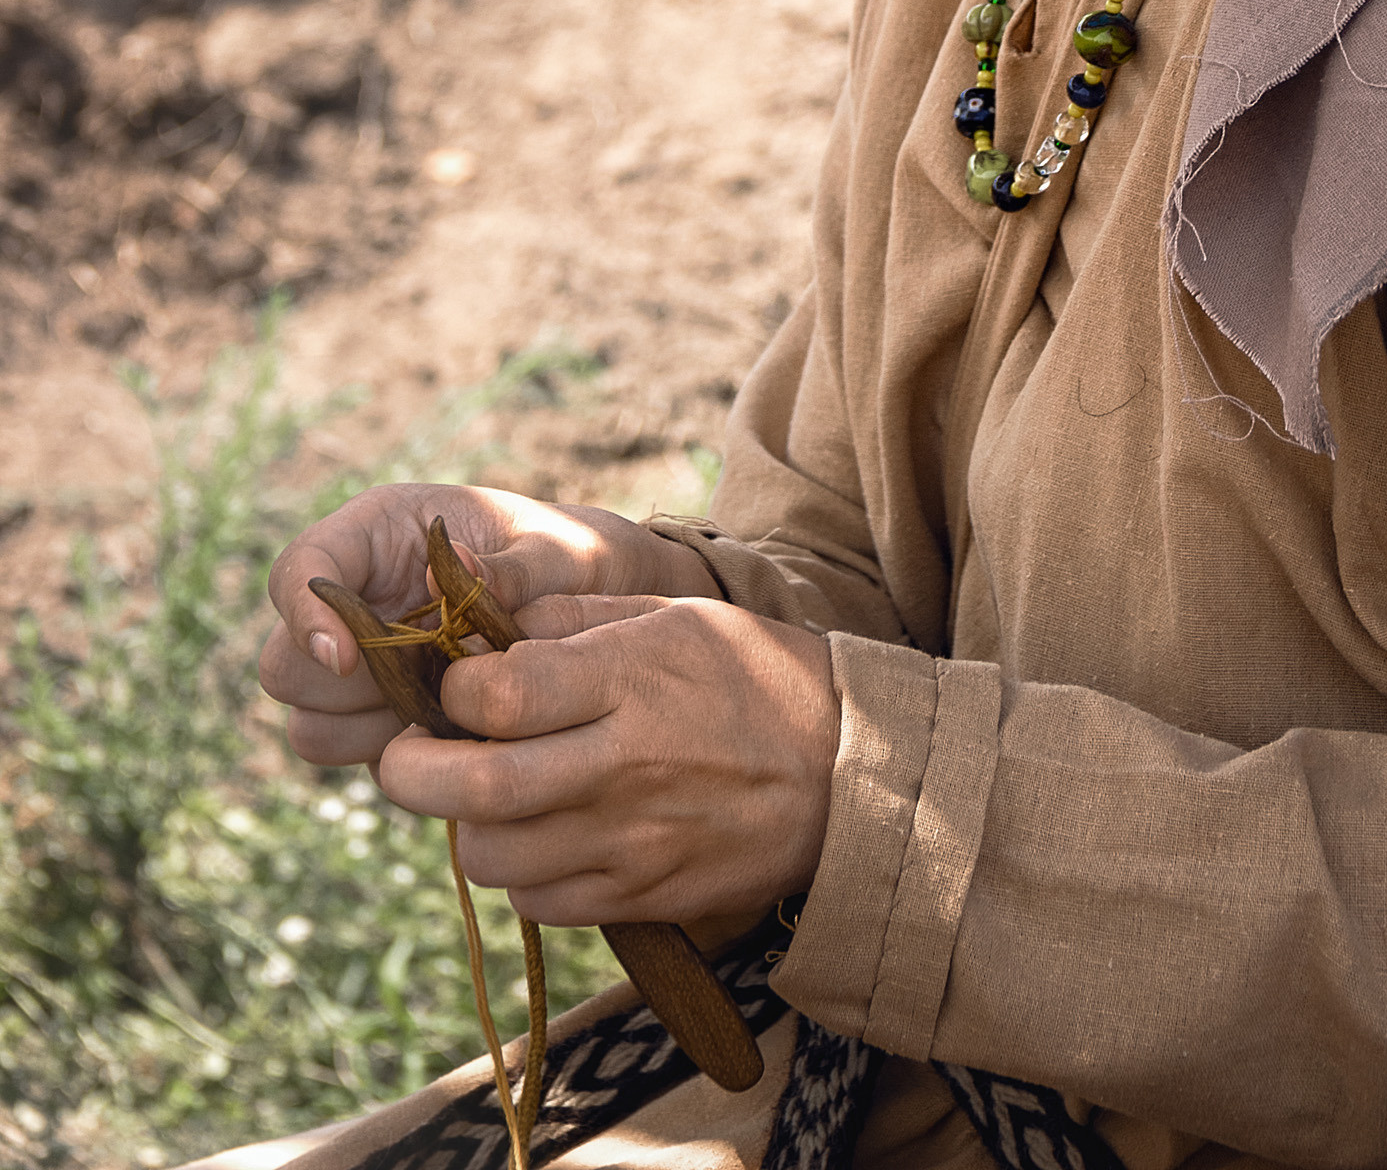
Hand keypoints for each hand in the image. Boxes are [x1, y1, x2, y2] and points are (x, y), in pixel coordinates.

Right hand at [260, 483, 720, 767]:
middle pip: (285, 663)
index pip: (300, 568)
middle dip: (347, 687)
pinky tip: (456, 733)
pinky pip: (350, 752)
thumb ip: (517, 566)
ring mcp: (360, 661)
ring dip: (369, 728)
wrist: (600, 607)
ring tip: (453, 708)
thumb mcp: (564, 551)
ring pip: (308, 720)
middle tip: (428, 684)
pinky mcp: (378, 714)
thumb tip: (462, 572)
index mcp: (382, 532)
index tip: (347, 656)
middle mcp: (356, 597)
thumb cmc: (577, 559)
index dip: (305, 615)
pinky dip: (393, 753)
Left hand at [377, 596, 839, 927]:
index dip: (449, 691)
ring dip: (468, 825)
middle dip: (411, 773)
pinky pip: (540, 904)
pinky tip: (543, 834)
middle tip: (406, 754)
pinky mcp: (640, 898)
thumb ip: (574, 618)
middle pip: (473, 789)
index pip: (495, 696)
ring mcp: (629, 841)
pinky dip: (522, 874)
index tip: (452, 685)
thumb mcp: (672, 614)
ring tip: (487, 792)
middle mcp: (620, 765)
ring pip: (492, 857)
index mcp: (627, 680)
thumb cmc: (753, 675)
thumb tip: (485, 632)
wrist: (847, 771)